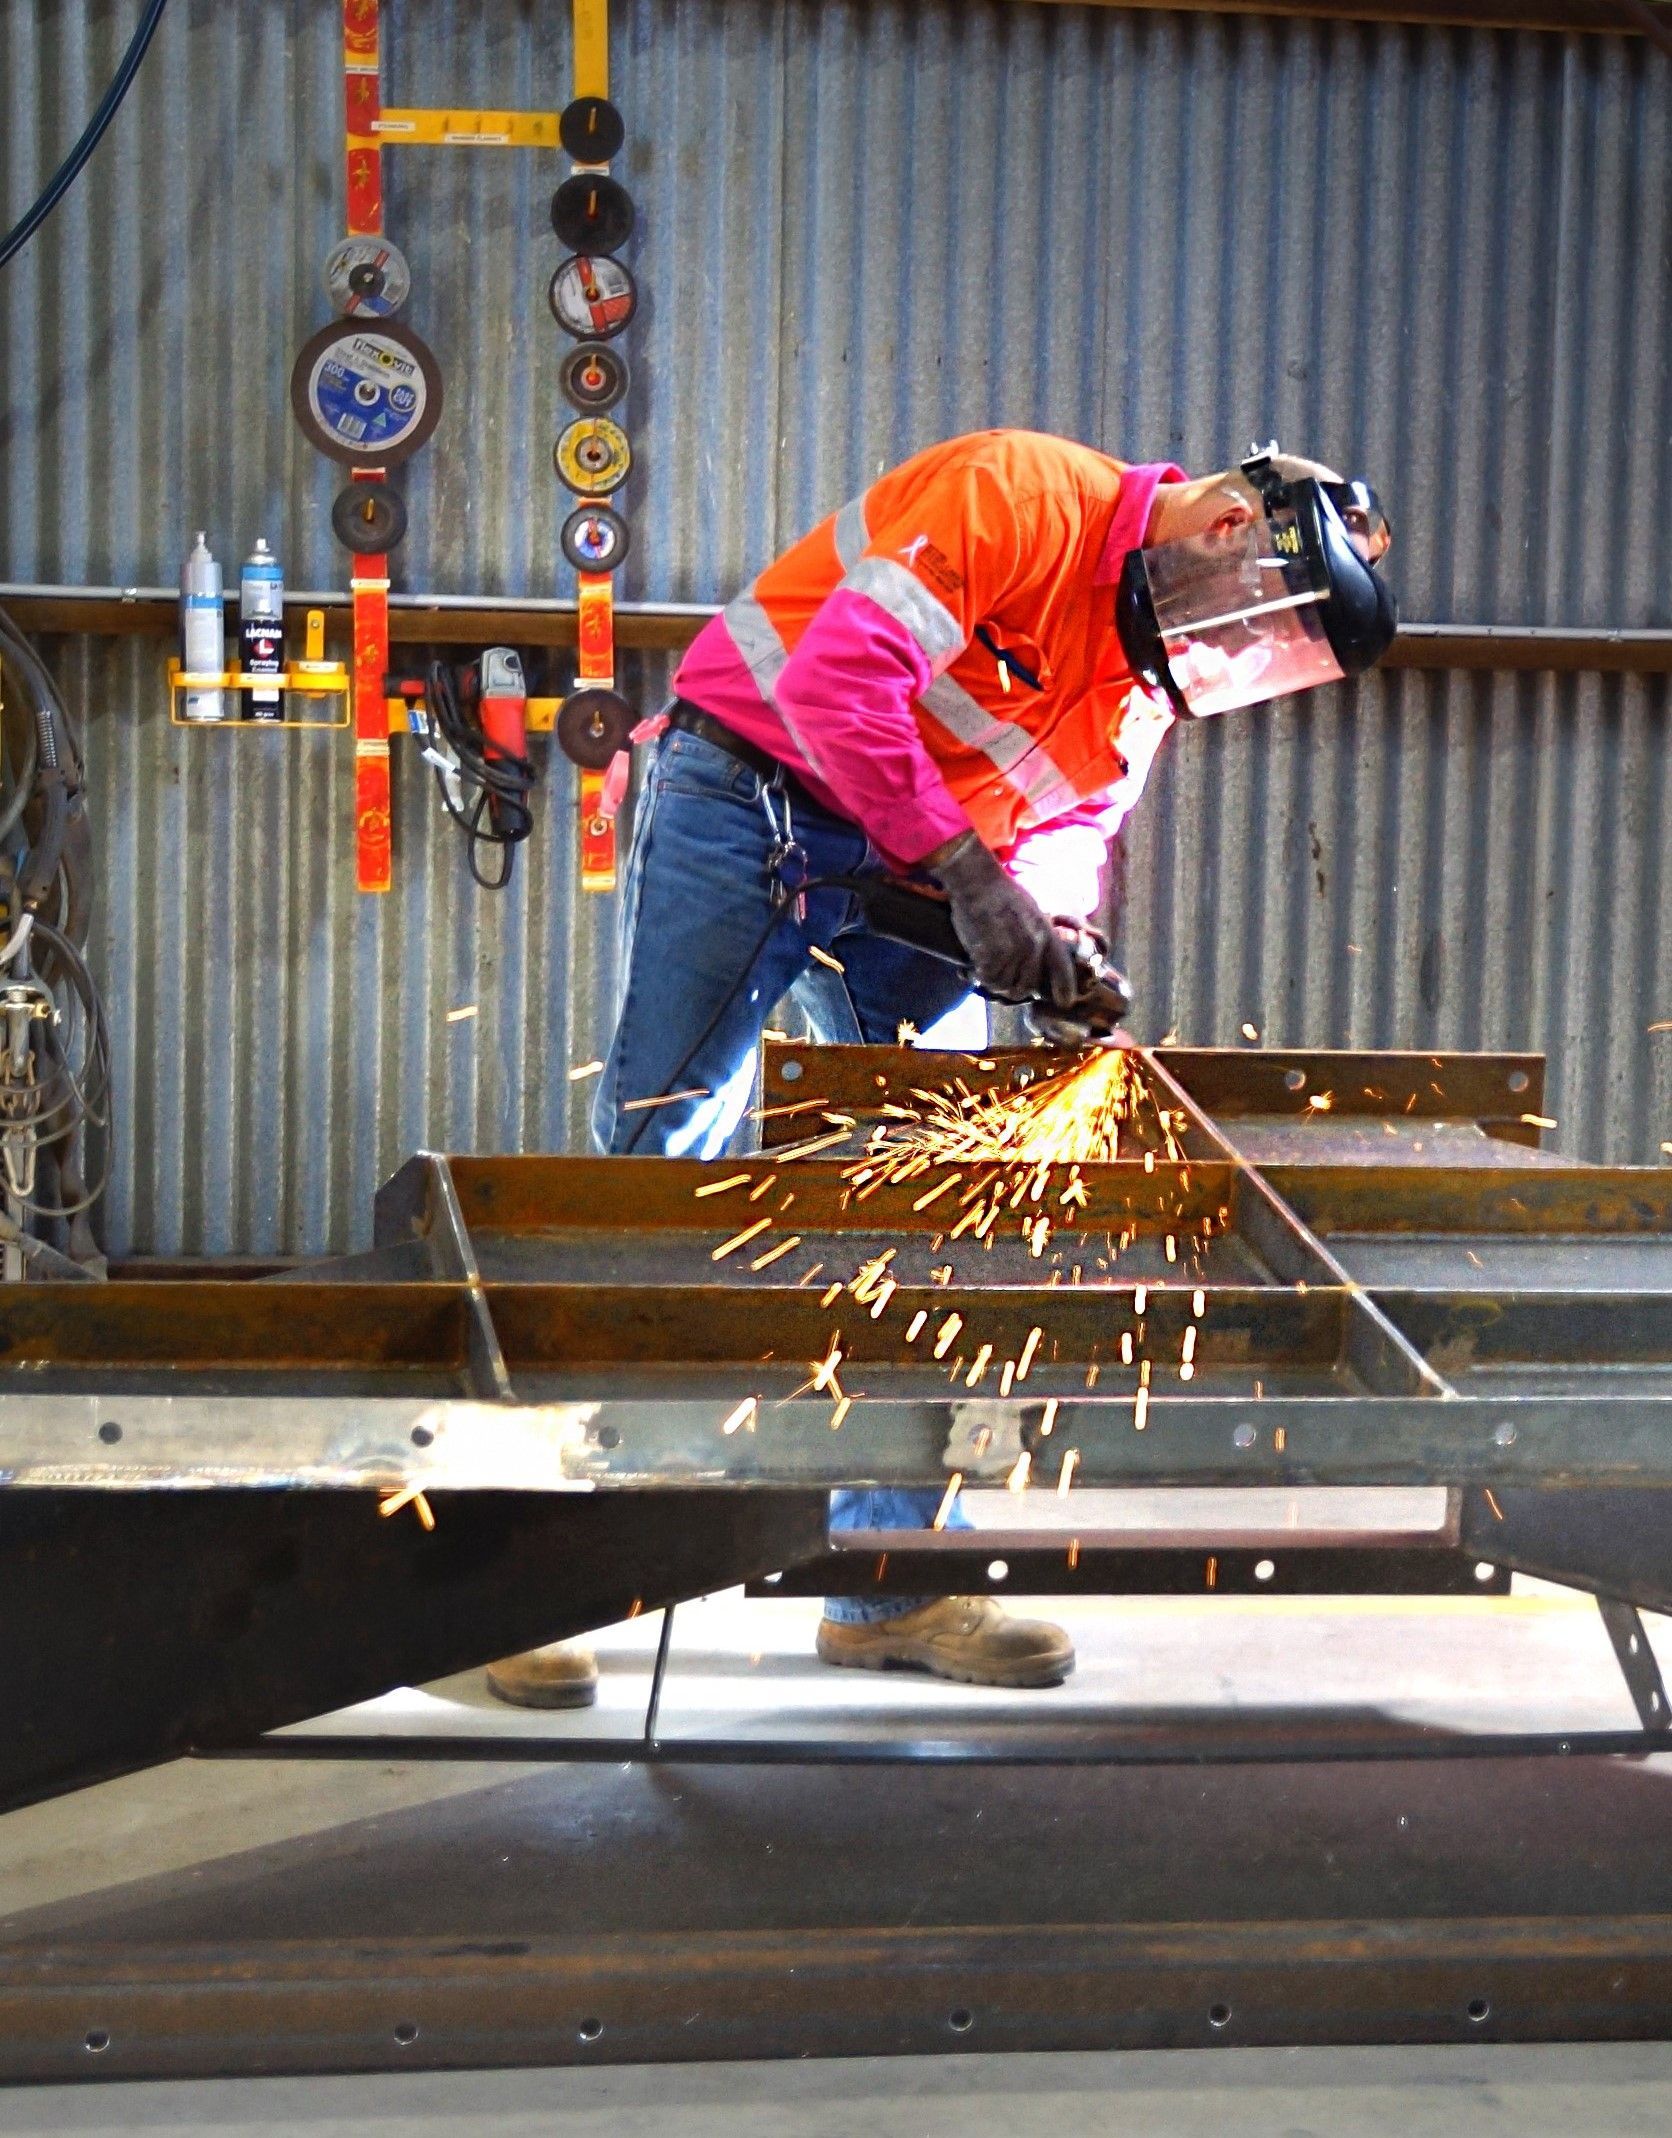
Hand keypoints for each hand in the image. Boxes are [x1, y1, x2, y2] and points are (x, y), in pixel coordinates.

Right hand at [927, 832, 1079, 1007]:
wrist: (977, 882)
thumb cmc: (1000, 892)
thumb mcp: (1031, 910)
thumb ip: (1037, 934)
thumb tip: (1035, 959)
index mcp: (1046, 933)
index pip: (1062, 967)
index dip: (1065, 987)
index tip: (1065, 1001)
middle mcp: (1033, 946)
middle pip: (1027, 986)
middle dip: (1013, 988)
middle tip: (998, 980)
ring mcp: (1012, 953)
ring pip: (1004, 986)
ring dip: (992, 982)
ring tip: (981, 971)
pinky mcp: (991, 956)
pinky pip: (986, 979)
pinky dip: (976, 976)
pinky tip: (969, 968)